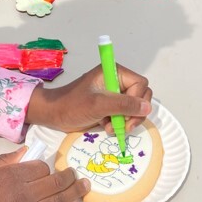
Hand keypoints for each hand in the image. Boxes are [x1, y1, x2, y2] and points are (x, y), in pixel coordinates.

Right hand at [0, 149, 88, 201]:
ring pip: (59, 200)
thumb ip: (3, 161)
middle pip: (54, 182)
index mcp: (11, 176)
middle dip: (68, 176)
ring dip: (75, 192)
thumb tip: (24, 152)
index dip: (45, 167)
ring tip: (85, 185)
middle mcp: (24, 194)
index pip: (40, 167)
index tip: (46, 168)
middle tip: (75, 173)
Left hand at [27, 64, 152, 133]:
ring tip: (111, 128)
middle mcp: (116, 81)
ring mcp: (113, 93)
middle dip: (133, 113)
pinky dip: (119, 123)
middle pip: (140, 96)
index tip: (126, 115)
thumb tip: (147, 107)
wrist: (54, 114)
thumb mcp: (98, 104)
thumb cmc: (72, 105)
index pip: (140, 84)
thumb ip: (123, 104)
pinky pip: (125, 114)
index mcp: (114, 72)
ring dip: (126, 121)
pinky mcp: (110, 105)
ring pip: (134, 107)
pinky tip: (107, 127)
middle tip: (124, 127)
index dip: (137, 101)